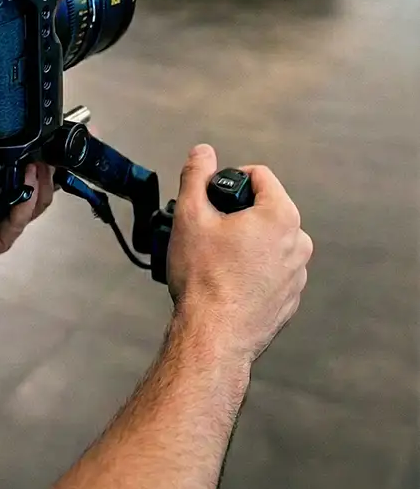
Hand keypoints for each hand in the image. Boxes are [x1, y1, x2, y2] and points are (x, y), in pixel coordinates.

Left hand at [0, 162, 54, 279]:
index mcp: (0, 188)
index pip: (34, 174)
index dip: (47, 161)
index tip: (53, 144)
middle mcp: (5, 205)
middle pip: (42, 190)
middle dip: (50, 170)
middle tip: (48, 153)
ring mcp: (3, 224)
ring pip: (35, 206)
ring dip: (40, 185)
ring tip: (37, 165)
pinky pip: (15, 223)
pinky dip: (24, 204)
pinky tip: (24, 185)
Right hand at [167, 144, 312, 365]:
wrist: (213, 336)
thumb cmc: (204, 278)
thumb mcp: (190, 215)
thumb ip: (195, 175)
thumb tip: (202, 152)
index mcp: (281, 215)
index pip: (259, 175)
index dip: (230, 179)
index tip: (211, 198)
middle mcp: (299, 242)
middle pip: (265, 207)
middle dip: (238, 212)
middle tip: (210, 230)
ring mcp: (298, 274)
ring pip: (269, 240)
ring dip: (247, 240)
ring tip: (217, 259)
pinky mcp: (290, 299)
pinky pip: (272, 269)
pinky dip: (254, 268)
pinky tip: (229, 281)